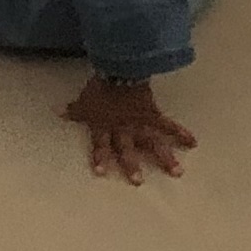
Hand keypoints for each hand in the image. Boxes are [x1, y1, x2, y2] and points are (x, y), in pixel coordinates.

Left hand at [63, 73, 195, 182]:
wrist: (119, 67)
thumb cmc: (100, 86)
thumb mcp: (84, 100)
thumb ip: (74, 110)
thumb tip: (57, 112)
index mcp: (104, 126)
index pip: (100, 145)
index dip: (100, 157)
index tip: (101, 174)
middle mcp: (123, 128)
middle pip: (127, 149)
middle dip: (132, 165)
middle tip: (138, 182)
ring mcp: (139, 123)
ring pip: (152, 142)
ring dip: (165, 157)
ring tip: (177, 172)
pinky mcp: (153, 114)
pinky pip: (168, 125)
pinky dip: (181, 132)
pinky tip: (193, 142)